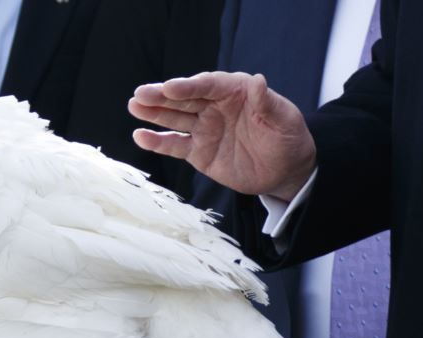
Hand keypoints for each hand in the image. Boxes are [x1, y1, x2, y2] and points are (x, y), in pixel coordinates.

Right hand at [129, 72, 315, 201]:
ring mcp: (204, 129)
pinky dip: (157, 141)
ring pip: (175, 118)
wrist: (285, 170)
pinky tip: (140, 136)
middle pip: (184, 99)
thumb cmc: (288, 138)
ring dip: (154, 113)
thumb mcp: (284, 120)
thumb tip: (258, 81)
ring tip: (133, 106)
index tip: (170, 87)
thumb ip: (268, 102)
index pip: (208, 86)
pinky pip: (175, 145)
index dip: (188, 86)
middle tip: (141, 94)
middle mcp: (214, 107)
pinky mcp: (198, 152)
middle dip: (162, 97)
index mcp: (235, 91)